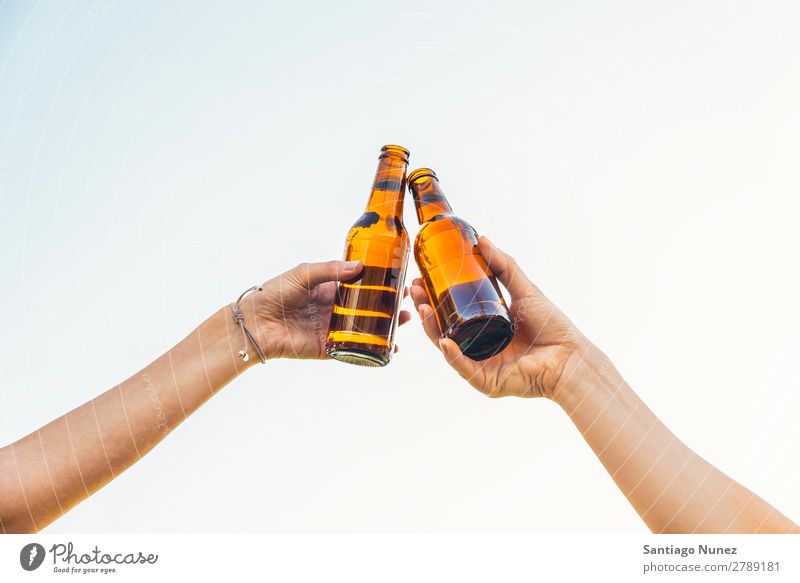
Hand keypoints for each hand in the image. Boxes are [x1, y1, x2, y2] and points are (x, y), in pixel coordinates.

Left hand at [250, 260, 410, 359]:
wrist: (256, 323)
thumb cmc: (275, 293)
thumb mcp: (304, 273)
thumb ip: (331, 270)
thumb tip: (360, 265)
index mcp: (328, 289)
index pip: (359, 285)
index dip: (378, 282)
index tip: (398, 278)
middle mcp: (333, 309)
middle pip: (367, 307)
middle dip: (388, 305)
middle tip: (408, 301)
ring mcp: (333, 329)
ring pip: (365, 328)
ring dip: (386, 326)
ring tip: (405, 320)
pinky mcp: (329, 348)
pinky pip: (354, 350)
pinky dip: (373, 350)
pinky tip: (390, 347)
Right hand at [410, 237, 591, 398]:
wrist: (570, 355)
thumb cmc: (551, 327)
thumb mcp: (523, 289)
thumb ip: (503, 266)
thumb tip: (482, 239)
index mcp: (483, 328)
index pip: (451, 313)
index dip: (434, 297)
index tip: (421, 279)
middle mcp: (478, 347)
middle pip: (443, 329)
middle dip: (426, 310)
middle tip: (415, 291)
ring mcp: (480, 366)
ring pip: (448, 349)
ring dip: (432, 329)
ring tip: (423, 308)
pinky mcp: (486, 382)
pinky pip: (464, 369)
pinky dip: (453, 356)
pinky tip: (445, 341)